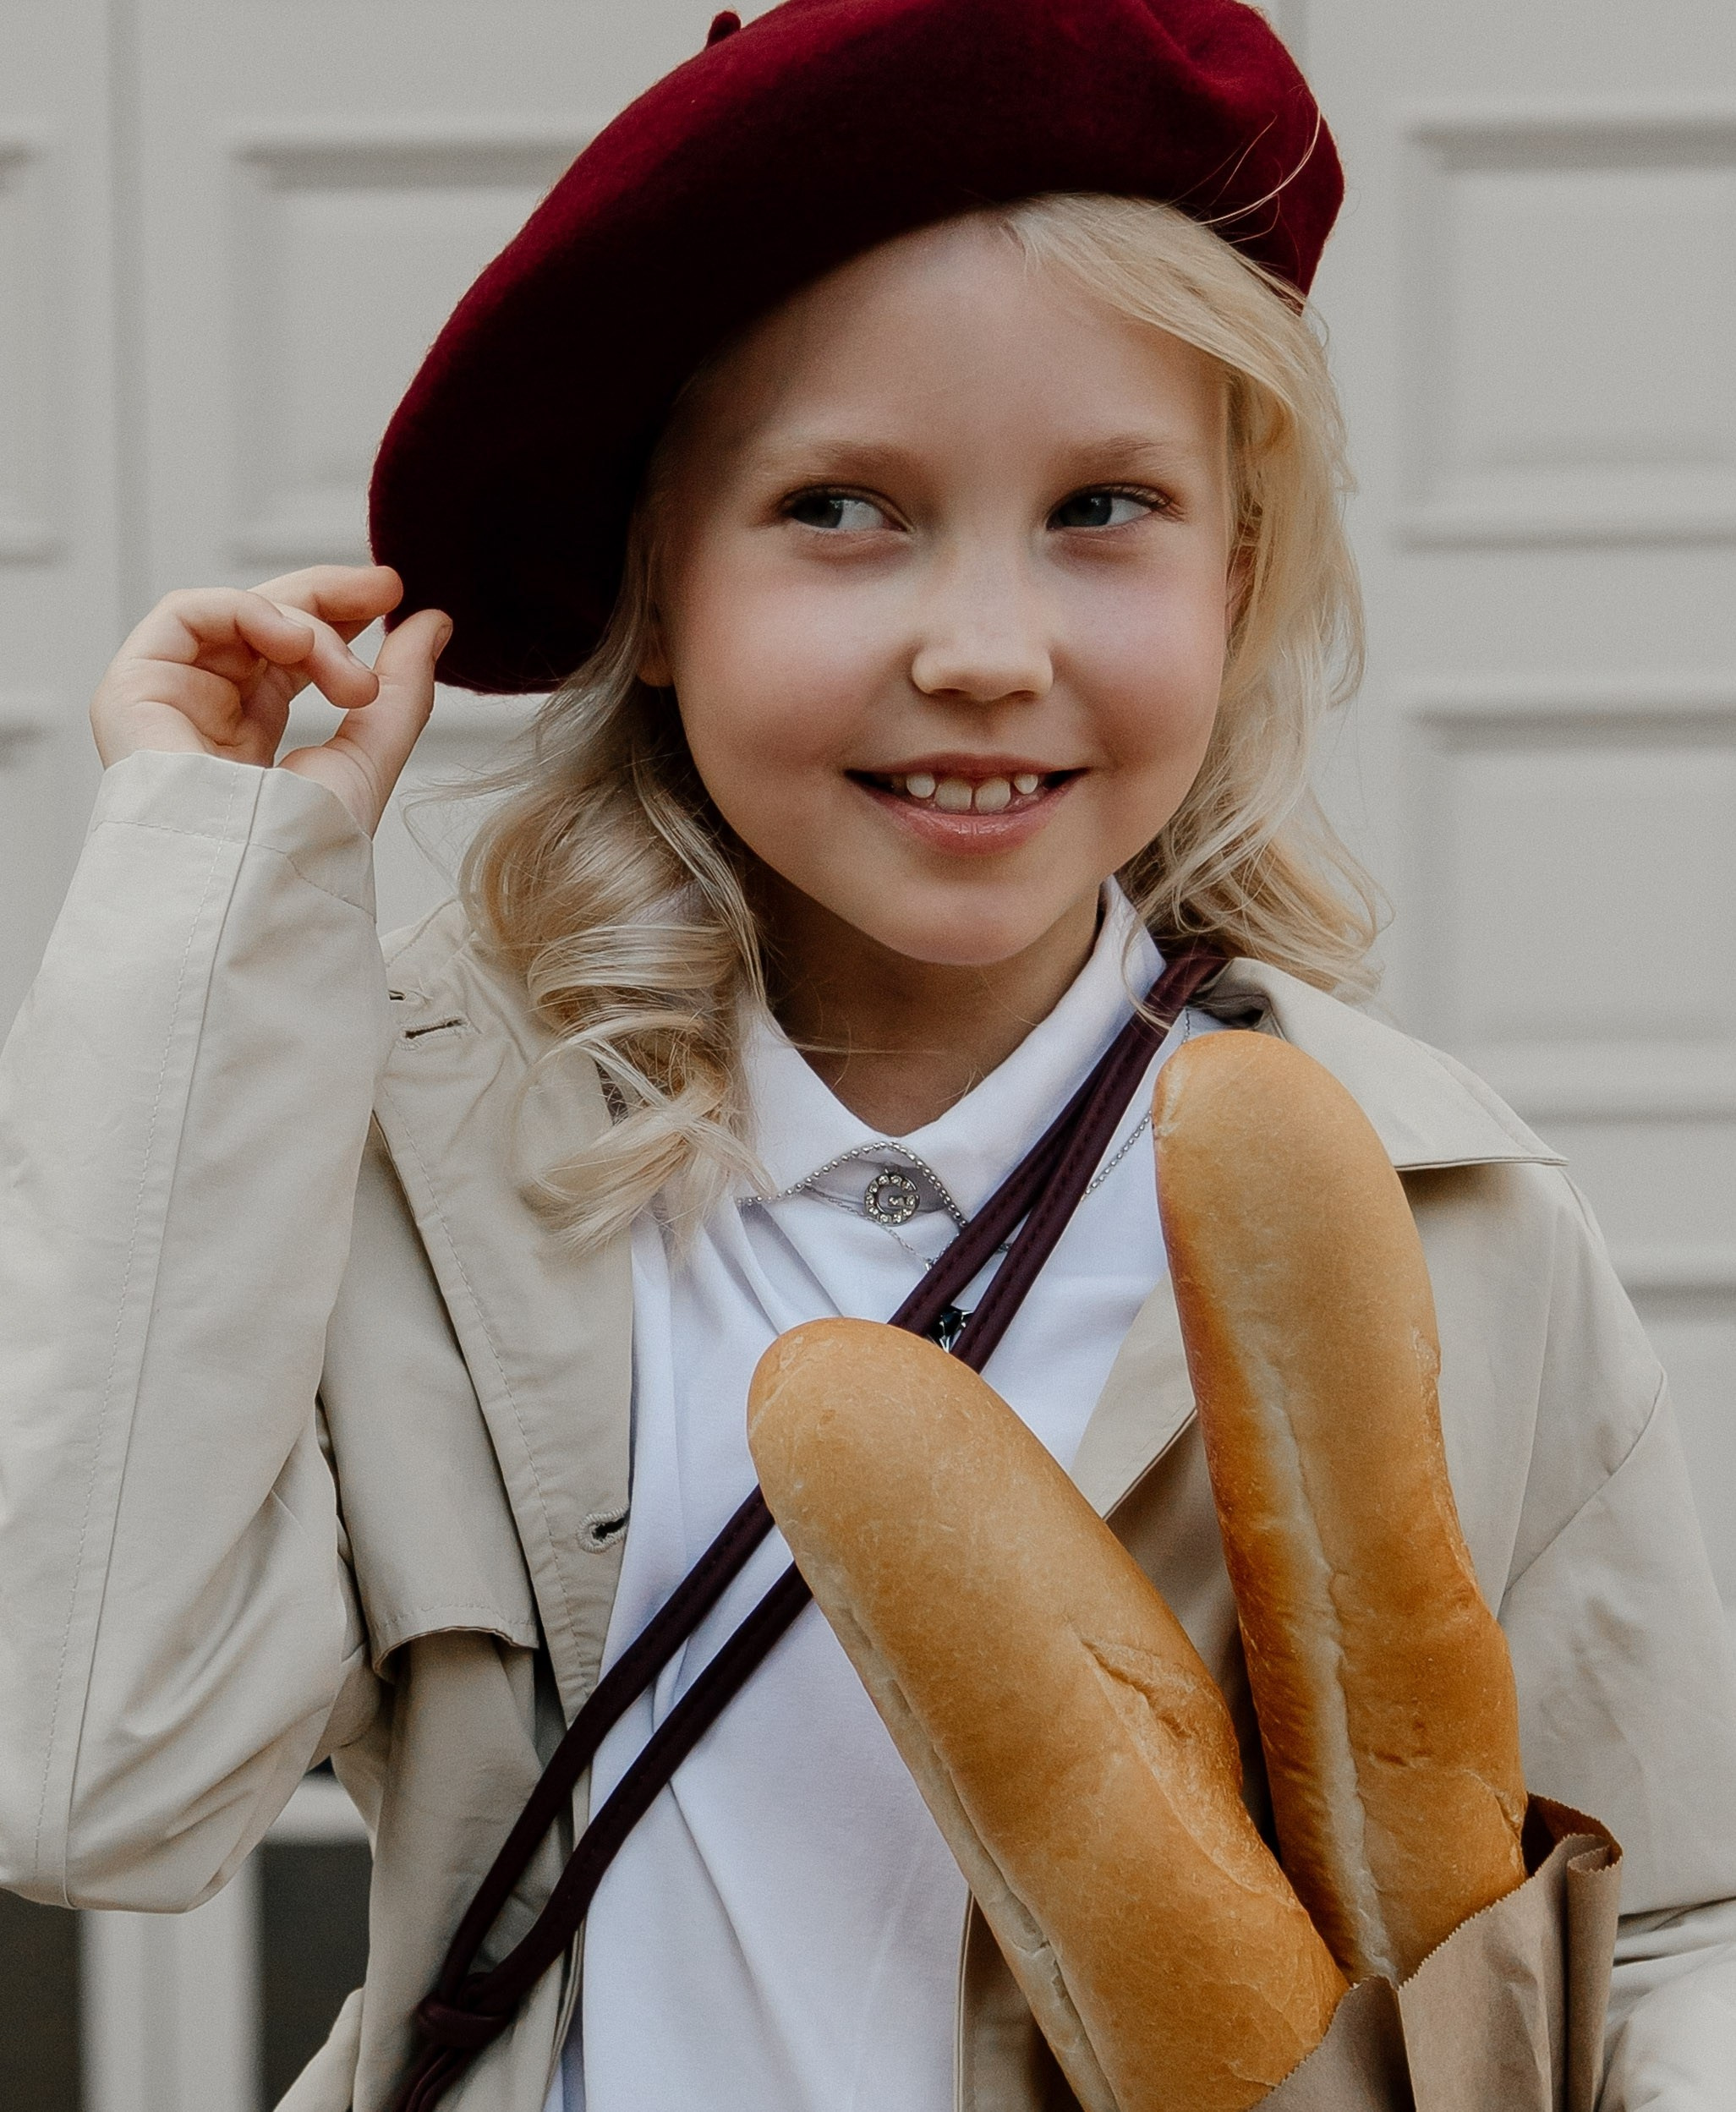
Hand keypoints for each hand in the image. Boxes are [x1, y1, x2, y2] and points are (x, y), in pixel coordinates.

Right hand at [90, 565, 450, 836]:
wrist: (250, 882)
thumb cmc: (301, 847)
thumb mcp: (370, 754)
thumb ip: (402, 689)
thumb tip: (434, 623)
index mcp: (250, 740)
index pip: (291, 656)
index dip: (340, 618)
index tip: (395, 595)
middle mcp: (205, 716)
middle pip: (264, 627)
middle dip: (328, 598)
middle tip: (385, 586)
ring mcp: (168, 701)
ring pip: (235, 618)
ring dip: (303, 625)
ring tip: (346, 674)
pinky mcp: (133, 688)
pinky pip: (186, 615)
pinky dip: (248, 612)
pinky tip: (296, 640)